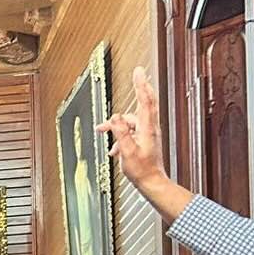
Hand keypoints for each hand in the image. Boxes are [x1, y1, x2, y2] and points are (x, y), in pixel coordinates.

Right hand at [97, 67, 165, 184]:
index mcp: (147, 128)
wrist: (152, 182)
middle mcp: (150, 128)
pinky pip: (130, 131)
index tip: (138, 72)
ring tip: (101, 130)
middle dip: (140, 89)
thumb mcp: (127, 151)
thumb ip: (121, 132)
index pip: (145, 101)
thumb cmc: (141, 170)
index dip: (141, 85)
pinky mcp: (145, 139)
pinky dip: (120, 135)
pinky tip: (113, 148)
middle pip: (144, 103)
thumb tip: (115, 116)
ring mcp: (148, 133)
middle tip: (137, 75)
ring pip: (131, 120)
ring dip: (117, 123)